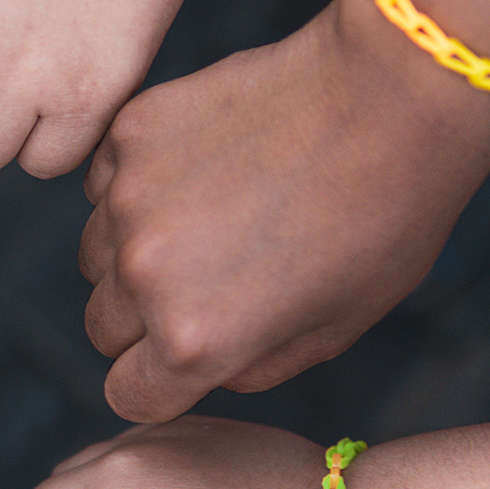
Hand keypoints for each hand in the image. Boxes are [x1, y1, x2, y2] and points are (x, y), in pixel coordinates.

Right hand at [80, 0, 489, 421]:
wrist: (394, 94)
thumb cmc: (385, 218)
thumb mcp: (335, 329)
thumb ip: (251, 366)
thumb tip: (195, 364)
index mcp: (195, 340)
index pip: (129, 394)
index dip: (162, 382)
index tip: (191, 354)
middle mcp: (145, 275)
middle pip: (103, 327)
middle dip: (144, 319)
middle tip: (211, 279)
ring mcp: (128, 198)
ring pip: (95, 255)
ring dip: (132, 250)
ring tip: (210, 217)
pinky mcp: (130, 132)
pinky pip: (104, 183)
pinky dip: (137, 184)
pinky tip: (205, 166)